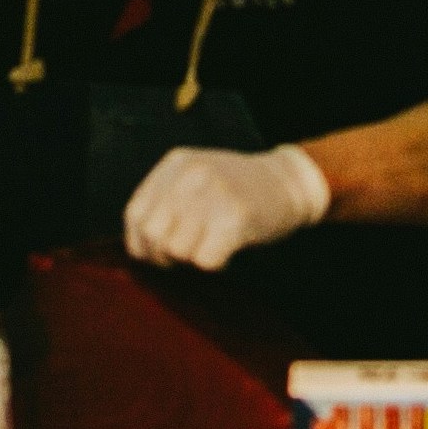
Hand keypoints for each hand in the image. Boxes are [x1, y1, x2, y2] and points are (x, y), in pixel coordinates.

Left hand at [124, 142, 329, 271]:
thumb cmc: (240, 191)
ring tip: (211, 247)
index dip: (142, 243)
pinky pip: (205, 260)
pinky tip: (228, 252)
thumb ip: (168, 201)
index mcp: (176, 164)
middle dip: (165, 256)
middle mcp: (191, 174)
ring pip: (177, 250)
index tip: (158, 254)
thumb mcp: (198, 179)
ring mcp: (214, 193)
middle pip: (153, 234)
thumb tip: (140, 249)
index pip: (135, 214)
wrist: (292, 183)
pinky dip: (215, 264)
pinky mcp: (235, 216)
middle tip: (188, 255)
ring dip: (192, 259)